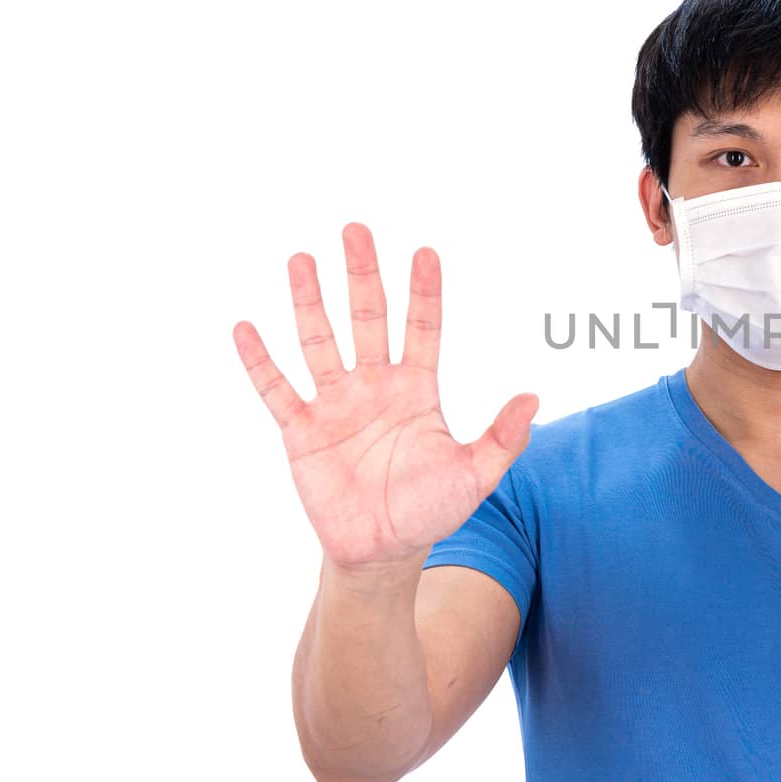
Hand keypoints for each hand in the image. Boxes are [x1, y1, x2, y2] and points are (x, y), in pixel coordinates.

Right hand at [233, 222, 537, 569]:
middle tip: (356, 229)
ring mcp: (336, 405)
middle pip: (368, 319)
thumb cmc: (431, 509)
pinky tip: (246, 327)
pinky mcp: (301, 431)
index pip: (422, 328)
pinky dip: (261, 361)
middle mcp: (375, 386)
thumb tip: (534, 398)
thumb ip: (501, 438)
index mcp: (417, 389)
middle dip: (362, 275)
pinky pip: (277, 390)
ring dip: (309, 302)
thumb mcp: (475, 475)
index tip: (426, 253)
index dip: (424, 292)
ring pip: (320, 342)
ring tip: (301, 259)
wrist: (383, 551)